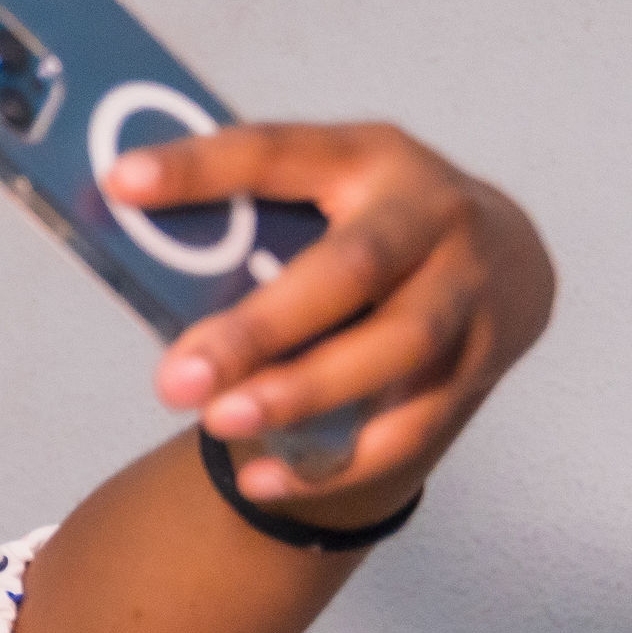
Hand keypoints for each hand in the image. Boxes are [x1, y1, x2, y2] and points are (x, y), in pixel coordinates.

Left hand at [111, 122, 554, 502]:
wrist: (508, 260)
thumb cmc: (375, 227)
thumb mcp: (327, 194)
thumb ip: (253, 220)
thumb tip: (135, 257)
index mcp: (367, 156)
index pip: (276, 152)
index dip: (200, 167)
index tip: (123, 183)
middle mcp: (432, 213)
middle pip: (351, 269)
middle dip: (260, 328)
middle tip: (176, 378)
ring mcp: (470, 287)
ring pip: (394, 346)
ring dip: (303, 392)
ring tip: (220, 422)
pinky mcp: (486, 359)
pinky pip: (412, 423)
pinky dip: (336, 460)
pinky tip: (263, 480)